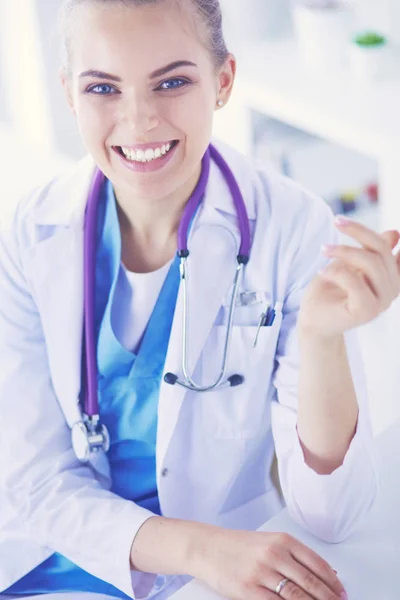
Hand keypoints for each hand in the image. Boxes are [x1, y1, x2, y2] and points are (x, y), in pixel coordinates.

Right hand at [194, 528, 346, 599]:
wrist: (208, 547)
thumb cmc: (238, 546)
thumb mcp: (268, 541)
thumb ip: (293, 554)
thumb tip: (325, 572)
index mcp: (282, 540)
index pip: (317, 563)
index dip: (333, 582)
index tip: (342, 593)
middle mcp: (275, 554)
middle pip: (310, 583)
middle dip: (329, 599)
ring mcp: (262, 572)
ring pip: (297, 596)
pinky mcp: (249, 589)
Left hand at [299, 216, 399, 337]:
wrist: (313, 320)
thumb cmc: (330, 291)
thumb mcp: (350, 264)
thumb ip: (371, 251)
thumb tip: (395, 232)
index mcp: (392, 277)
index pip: (391, 247)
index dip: (388, 234)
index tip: (366, 222)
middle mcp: (392, 290)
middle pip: (381, 250)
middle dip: (358, 231)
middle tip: (337, 221)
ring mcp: (381, 302)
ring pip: (370, 263)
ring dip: (343, 250)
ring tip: (324, 249)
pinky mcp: (366, 311)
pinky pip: (355, 281)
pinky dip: (335, 272)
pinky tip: (322, 272)